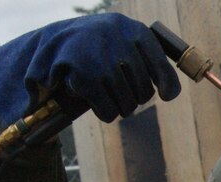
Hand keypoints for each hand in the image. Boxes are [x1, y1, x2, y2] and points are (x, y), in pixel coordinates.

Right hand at [0, 13, 180, 127]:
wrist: (51, 42)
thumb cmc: (98, 47)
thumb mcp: (123, 42)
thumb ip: (148, 59)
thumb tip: (169, 92)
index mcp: (132, 29)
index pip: (161, 63)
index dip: (168, 84)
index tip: (166, 95)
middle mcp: (117, 39)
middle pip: (144, 90)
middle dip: (135, 98)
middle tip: (123, 92)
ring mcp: (99, 57)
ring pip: (128, 103)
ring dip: (121, 107)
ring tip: (109, 96)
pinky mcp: (83, 75)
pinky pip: (108, 110)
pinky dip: (106, 113)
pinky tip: (99, 104)